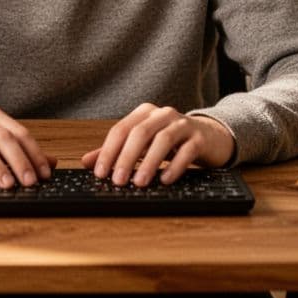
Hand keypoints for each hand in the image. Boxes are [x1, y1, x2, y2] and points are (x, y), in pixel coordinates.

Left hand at [80, 103, 235, 186]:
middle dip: (126, 158)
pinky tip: (165, 179)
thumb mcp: (143, 144)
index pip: (120, 130)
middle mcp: (163, 114)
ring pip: (163, 140)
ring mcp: (183, 124)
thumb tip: (87, 162)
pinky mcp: (200, 138)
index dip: (108, 151)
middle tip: (117, 181)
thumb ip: (116, 151)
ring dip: (149, 163)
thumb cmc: (172, 141)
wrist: (210, 137)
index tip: (100, 173)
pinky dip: (175, 166)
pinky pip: (187, 150)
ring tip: (139, 183)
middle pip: (140, 133)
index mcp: (144, 114)